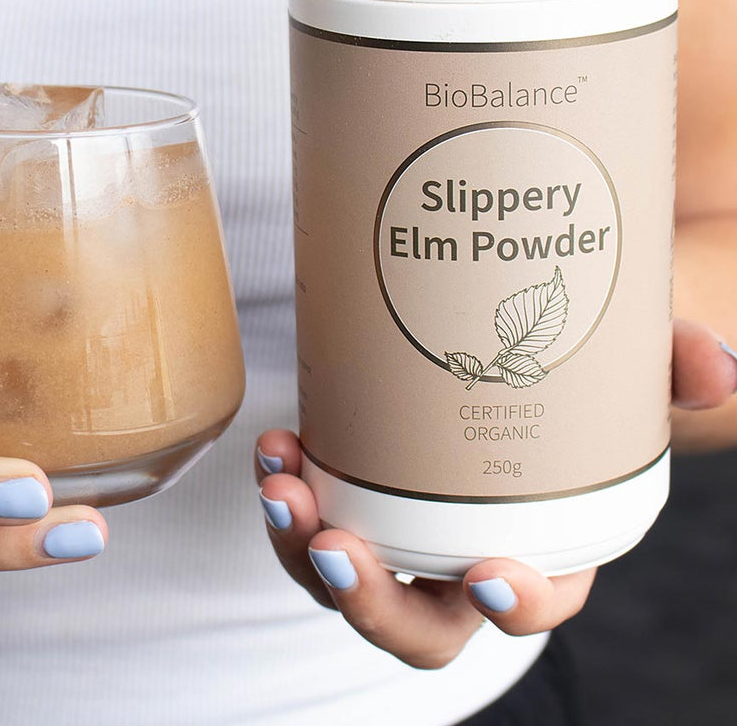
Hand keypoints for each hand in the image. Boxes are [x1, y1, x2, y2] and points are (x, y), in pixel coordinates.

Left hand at [254, 320, 736, 667]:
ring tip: (282, 487)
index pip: (533, 601)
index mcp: (539, 545)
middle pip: (419, 625)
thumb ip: (670, 364)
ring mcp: (399, 532)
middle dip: (370, 603)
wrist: (516, 344)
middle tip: (336, 549)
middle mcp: (461, 555)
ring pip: (348, 581)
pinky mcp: (354, 494)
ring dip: (304, 550)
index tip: (484, 576)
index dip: (517, 604)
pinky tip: (277, 447)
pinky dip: (288, 499)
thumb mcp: (621, 362)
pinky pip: (313, 523)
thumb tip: (720, 371)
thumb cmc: (572, 375)